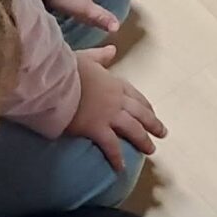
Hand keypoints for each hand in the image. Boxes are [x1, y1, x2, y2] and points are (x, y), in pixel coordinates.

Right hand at [68, 46, 164, 169]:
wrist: (54, 80)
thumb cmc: (67, 67)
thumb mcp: (86, 57)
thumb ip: (100, 56)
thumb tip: (112, 48)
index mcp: (114, 82)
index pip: (135, 96)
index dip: (145, 106)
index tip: (152, 112)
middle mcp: (117, 99)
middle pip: (141, 113)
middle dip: (153, 124)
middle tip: (162, 133)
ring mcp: (108, 114)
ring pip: (133, 129)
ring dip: (143, 140)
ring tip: (151, 150)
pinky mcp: (96, 128)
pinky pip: (110, 145)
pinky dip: (117, 158)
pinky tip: (121, 168)